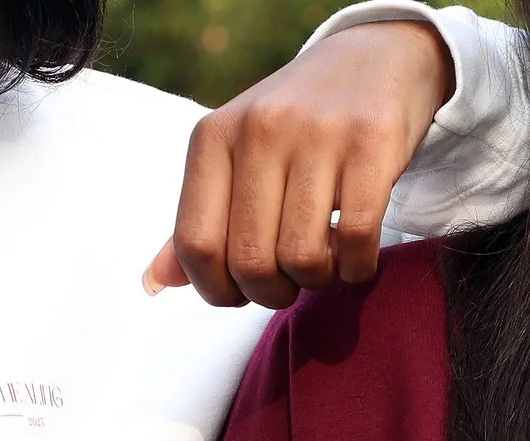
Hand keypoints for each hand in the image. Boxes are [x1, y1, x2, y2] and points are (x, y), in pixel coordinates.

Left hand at [144, 20, 456, 309]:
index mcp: (213, 136)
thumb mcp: (235, 156)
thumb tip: (156, 283)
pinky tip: (356, 256)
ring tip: (325, 264)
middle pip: (250, 261)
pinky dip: (357, 267)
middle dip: (271, 292)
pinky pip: (355, 237)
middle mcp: (260, 129)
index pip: (195, 244)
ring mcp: (318, 133)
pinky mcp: (373, 141)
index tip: (240, 292)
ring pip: (302, 256)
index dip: (215, 289)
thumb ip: (200, 218)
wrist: (372, 59)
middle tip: (289, 282)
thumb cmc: (295, 126)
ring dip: (316, 281)